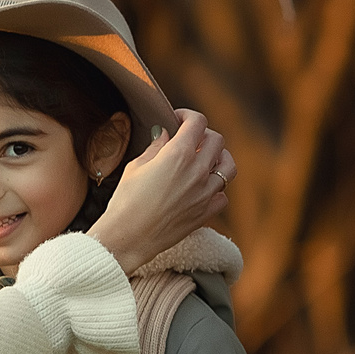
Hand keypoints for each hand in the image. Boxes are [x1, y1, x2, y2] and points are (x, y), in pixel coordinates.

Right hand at [83, 109, 232, 275]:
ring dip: (218, 159)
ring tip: (205, 161)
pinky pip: (223, 195)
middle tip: (190, 140)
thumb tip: (165, 135)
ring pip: (228, 166)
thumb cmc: (126, 202)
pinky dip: (216, 189)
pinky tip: (202, 189)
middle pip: (217, 140)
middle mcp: (197, 171)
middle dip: (203, 135)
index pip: (197, 122)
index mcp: (178, 154)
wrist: (127, 238)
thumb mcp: (136, 166)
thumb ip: (155, 147)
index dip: (188, 116)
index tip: (179, 120)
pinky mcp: (206, 213)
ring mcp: (205, 193)